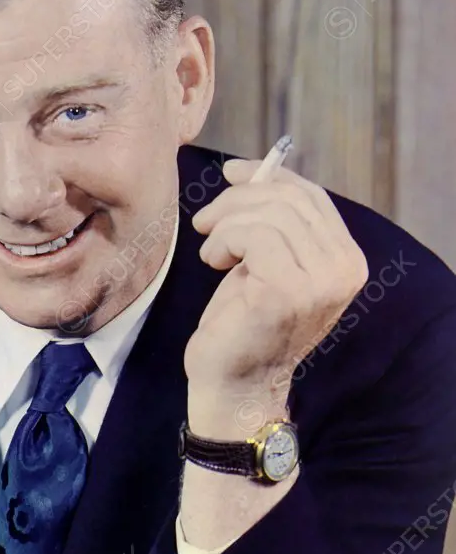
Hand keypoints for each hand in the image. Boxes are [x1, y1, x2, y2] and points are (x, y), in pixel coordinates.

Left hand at [183, 157, 368, 435]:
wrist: (234, 384)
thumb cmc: (243, 322)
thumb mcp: (264, 261)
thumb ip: (272, 222)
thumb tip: (247, 170)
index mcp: (347, 259)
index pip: (311, 195)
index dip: (269, 175)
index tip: (231, 173)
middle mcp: (344, 268)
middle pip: (288, 198)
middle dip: (237, 200)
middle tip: (206, 223)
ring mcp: (321, 280)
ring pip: (268, 214)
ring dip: (226, 224)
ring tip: (212, 252)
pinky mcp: (288, 290)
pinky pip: (252, 235)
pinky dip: (223, 241)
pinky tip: (214, 264)